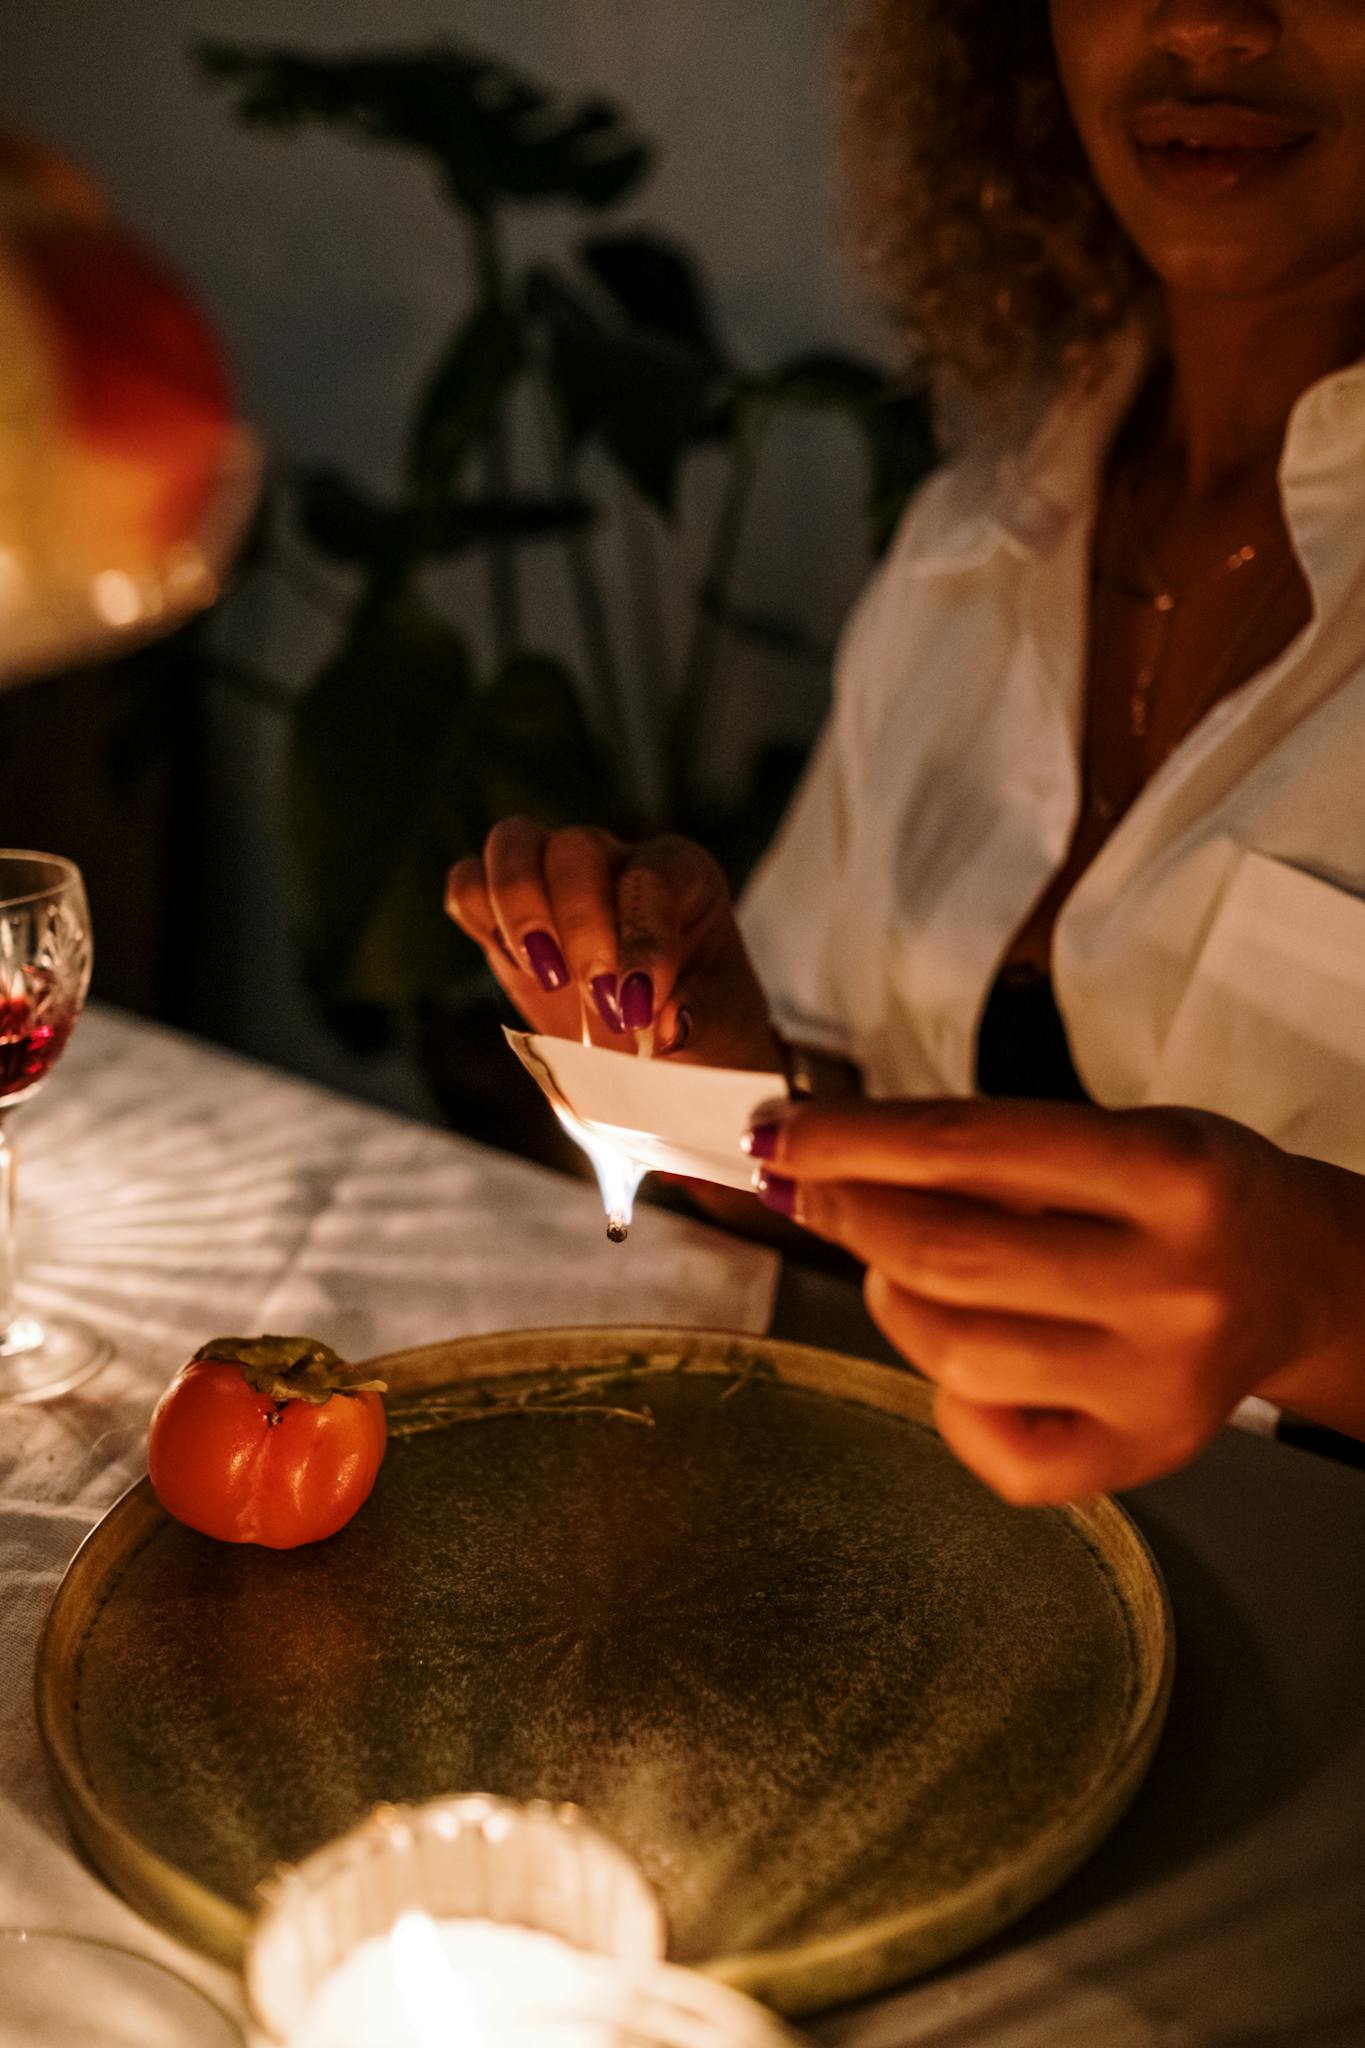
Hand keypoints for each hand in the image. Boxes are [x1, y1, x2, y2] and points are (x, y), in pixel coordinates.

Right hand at [446, 818, 778, 1067]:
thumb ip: (700, 1021)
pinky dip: (478, 915)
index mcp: (681, 874)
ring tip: (547, 977)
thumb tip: (670, 1026)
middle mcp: (614, 859)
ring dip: (518, 911)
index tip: (635, 1008)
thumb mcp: (722, 1032)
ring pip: (513, 844)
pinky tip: (517, 966)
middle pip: (574, 848)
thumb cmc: (701, 1031)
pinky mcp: (504, 913)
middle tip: (597, 1005)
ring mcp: (553, 877)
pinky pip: (468, 883)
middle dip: (579, 927)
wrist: (665, 1054)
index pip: (651, 879)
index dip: (641, 940)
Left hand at [743, 1096, 1364, 1502]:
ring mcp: (1157, 1385)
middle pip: (945, 1256)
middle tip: (813, 1191)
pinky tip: (962, 1351)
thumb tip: (819, 1155)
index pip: (967, 1149)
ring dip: (887, 1297)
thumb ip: (980, 1146)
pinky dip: (946, 1396)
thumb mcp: (1112, 1130)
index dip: (848, 1141)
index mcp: (1170, 1172)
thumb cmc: (1187, 1193)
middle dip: (848, 1215)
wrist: (1298, 1278)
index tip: (777, 1133)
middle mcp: (1172, 1285)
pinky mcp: (1141, 1456)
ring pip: (952, 1353)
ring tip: (899, 1264)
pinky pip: (992, 1445)